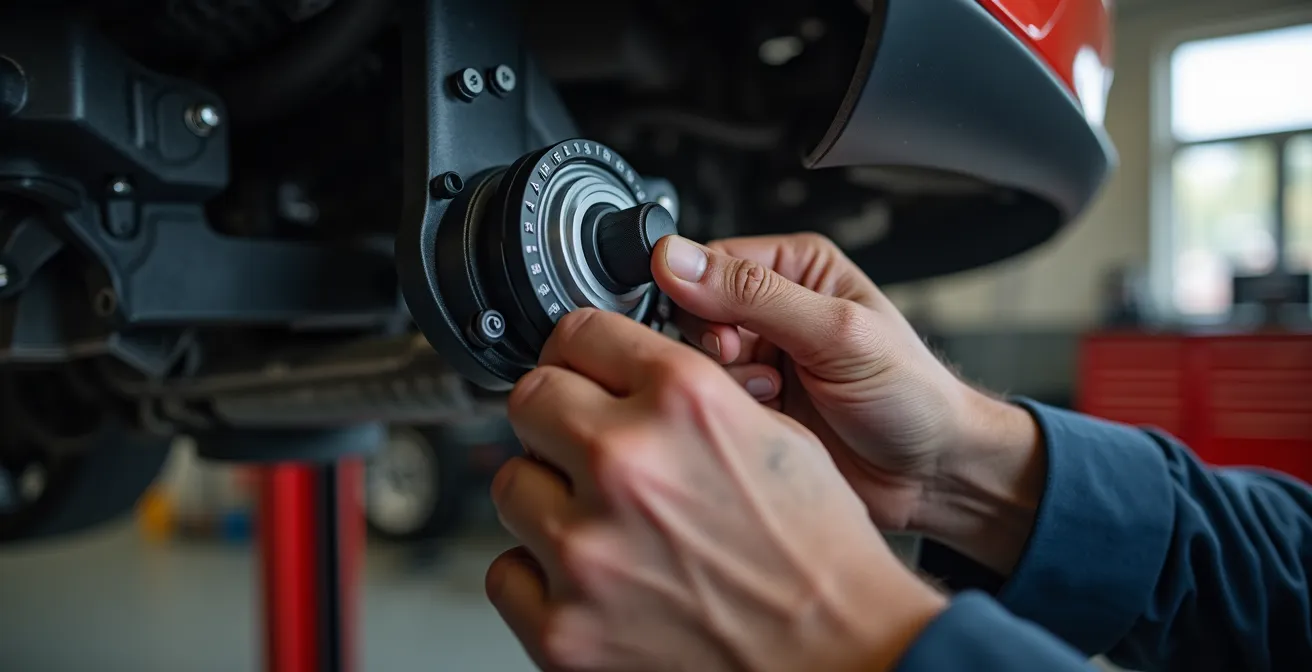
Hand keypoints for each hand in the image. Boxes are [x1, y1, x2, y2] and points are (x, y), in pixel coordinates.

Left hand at [487, 309, 945, 671]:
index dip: (583, 353)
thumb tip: (624, 375)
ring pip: (512, 484)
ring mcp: (586, 548)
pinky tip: (592, 579)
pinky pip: (506, 571)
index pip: (578, 334)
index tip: (582, 370)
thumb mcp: (774, 432)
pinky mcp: (564, 625)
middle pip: (530, 401)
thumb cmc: (819, 554)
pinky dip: (540, 575)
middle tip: (586, 446)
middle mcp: (626, 463)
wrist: (843, 654)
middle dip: (558, 418)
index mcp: (682, 400)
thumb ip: (687, 392)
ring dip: (550, 497)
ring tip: (604, 524)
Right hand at [652, 233, 1044, 574]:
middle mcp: (773, 310)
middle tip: (761, 367)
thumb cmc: (912, 397)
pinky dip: (732, 418)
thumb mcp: (836, 333)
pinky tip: (774, 422)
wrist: (932, 476)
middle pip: (692, 315)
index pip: (708, 263)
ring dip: (728, 388)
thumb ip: (754, 294)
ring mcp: (761, 360)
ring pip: (694, 365)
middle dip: (717, 349)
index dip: (700, 299)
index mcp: (796, 268)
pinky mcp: (753, 407)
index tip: (726, 334)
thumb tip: (679, 260)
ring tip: (776, 396)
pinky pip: (707, 407)